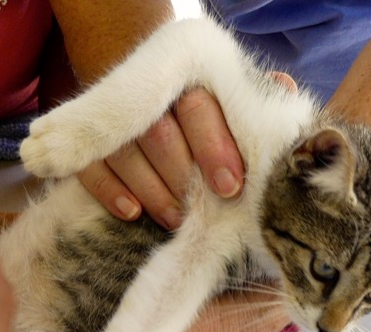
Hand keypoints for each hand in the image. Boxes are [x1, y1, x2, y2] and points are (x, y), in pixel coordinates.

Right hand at [79, 74, 297, 229]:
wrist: (148, 85)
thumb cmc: (205, 107)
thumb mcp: (234, 97)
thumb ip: (255, 98)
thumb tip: (285, 89)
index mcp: (190, 74)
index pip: (198, 107)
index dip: (214, 147)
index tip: (230, 187)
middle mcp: (147, 91)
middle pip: (159, 134)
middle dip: (183, 178)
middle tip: (200, 213)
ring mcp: (110, 115)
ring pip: (125, 151)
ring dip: (153, 191)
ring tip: (176, 219)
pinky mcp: (85, 141)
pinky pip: (90, 165)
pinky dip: (109, 190)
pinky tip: (132, 212)